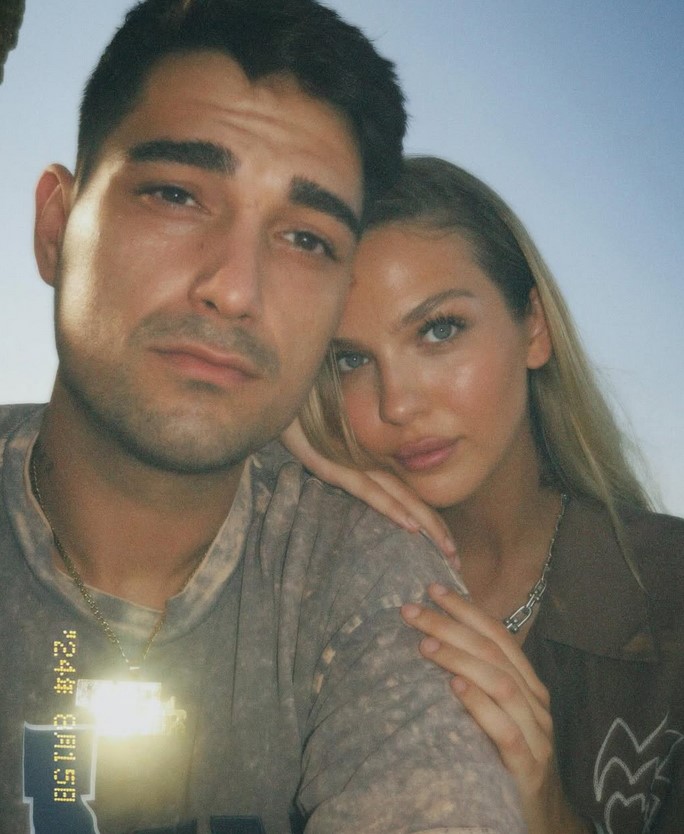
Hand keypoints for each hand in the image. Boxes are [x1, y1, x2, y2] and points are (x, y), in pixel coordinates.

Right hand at [281, 419, 456, 560]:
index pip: (405, 493)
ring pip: (398, 498)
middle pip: (410, 498)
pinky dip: (390, 507)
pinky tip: (411, 525)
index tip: (447, 543)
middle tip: (457, 558)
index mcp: (369, 462)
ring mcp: (354, 464)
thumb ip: (348, 464)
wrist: (287, 397)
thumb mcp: (329, 447)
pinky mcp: (335, 465)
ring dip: (425, 523)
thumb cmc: (308, 420)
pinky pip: (368, 490)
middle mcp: (368, 463)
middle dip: (435, 529)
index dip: (428, 517)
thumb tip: (364, 481)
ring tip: (445, 548)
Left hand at [402, 583, 590, 833]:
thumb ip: (477, 678)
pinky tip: (455, 689)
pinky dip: (480, 706)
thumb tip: (434, 637)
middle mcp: (536, 702)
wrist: (542, 815)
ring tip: (425, 645)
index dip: (466, 609)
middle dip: (451, 626)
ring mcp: (536, 735)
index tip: (431, 588)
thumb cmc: (509, 754)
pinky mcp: (528, 768)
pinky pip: (506, 731)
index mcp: (529, 683)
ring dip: (460, 659)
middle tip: (412, 611)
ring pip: (501, 684)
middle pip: (494, 653)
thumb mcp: (497, 709)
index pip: (498, 635)